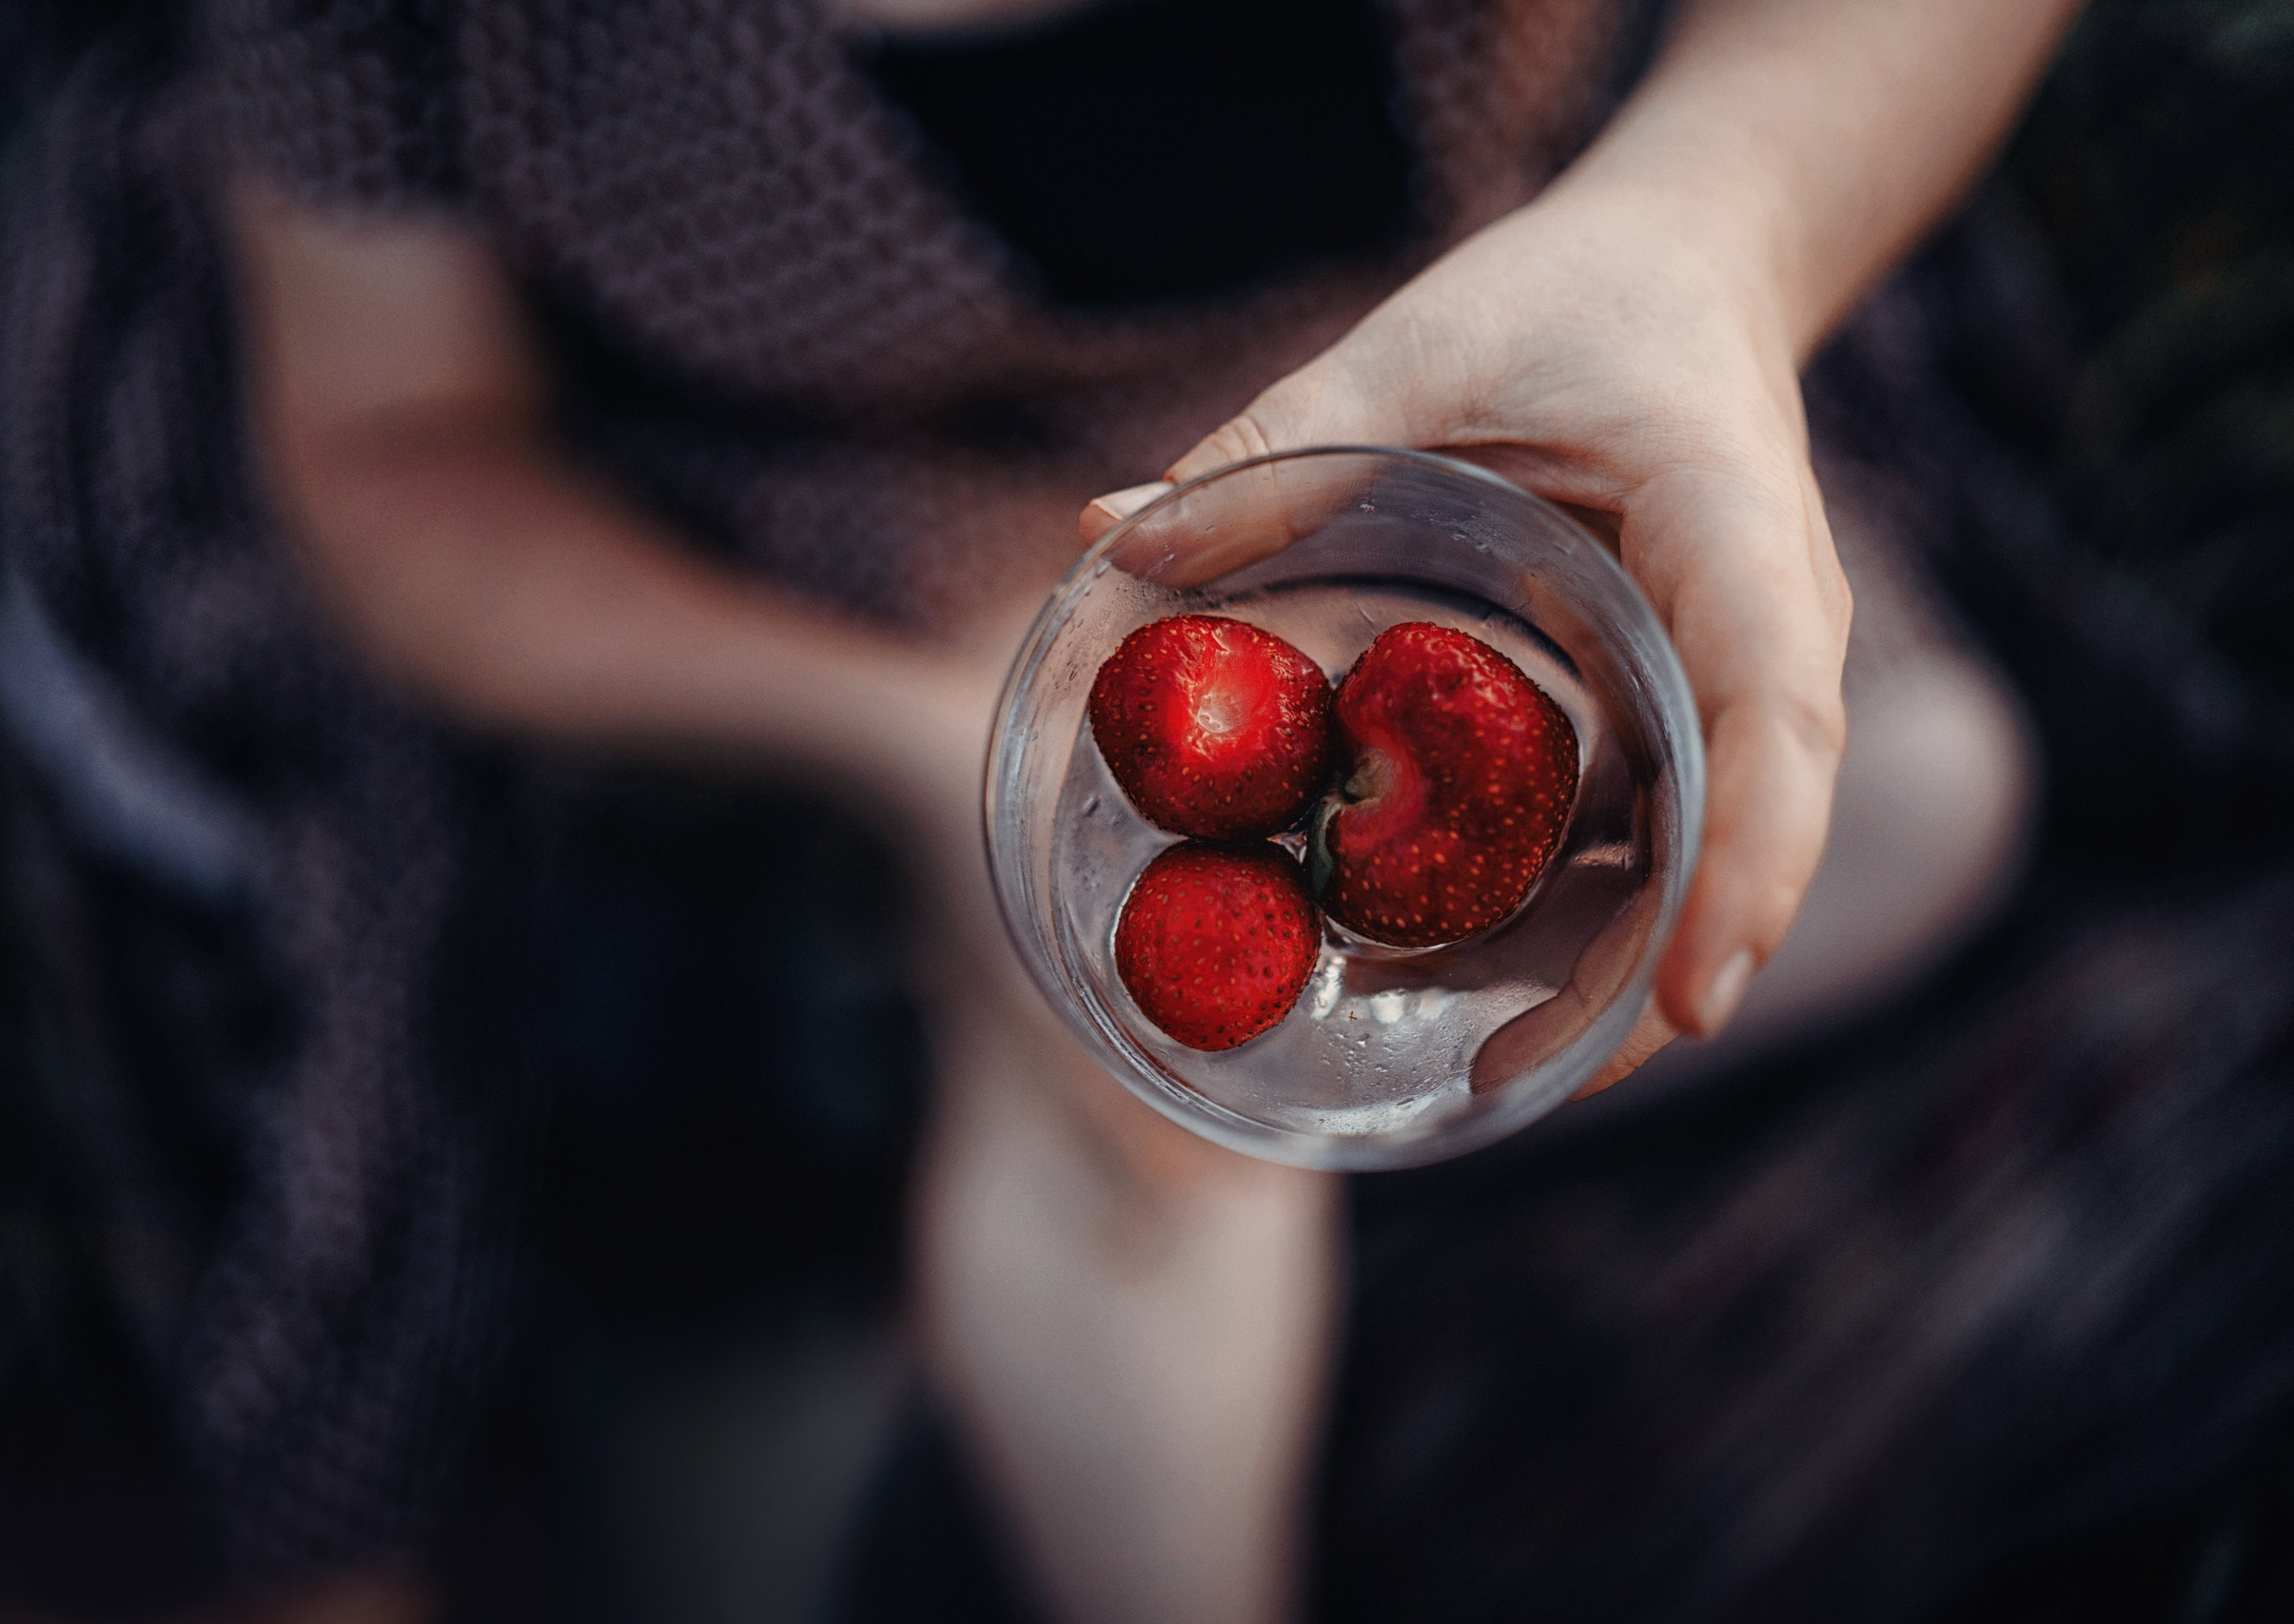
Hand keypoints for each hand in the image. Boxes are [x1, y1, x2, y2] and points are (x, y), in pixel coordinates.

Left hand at [1085, 181, 1851, 1080]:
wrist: (1680, 277)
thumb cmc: (1573, 301)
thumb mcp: (1424, 346)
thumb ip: (1282, 440)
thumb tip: (1106, 546)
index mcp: (1738, 536)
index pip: (1775, 713)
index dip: (1745, 867)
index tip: (1686, 1007)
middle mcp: (1764, 636)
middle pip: (1739, 837)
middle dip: (1643, 978)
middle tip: (1502, 1081)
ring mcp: (1728, 688)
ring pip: (1687, 860)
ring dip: (1586, 968)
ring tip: (1453, 1059)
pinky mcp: (1677, 711)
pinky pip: (1638, 833)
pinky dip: (1558, 909)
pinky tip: (1432, 961)